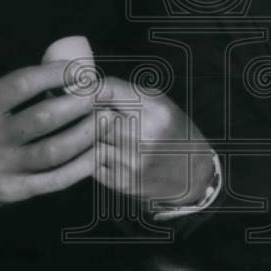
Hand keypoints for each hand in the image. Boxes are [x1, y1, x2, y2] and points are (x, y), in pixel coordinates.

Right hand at [0, 11, 96, 225]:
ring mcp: (2, 169)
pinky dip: (79, 168)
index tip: (79, 68)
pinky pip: (52, 181)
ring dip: (85, 133)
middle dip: (78, 102)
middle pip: (44, 118)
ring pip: (54, 151)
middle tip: (100, 90)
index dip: (55, 74)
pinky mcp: (12, 192)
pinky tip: (97, 152)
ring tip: (107, 116)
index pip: (22, 85)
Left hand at [92, 76, 214, 206]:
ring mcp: (130, 163)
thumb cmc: (172, 130)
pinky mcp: (122, 183)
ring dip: (93, 137)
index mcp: (155, 110)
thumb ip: (121, 91)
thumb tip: (77, 87)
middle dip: (91, 114)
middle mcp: (142, 136)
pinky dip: (97, 157)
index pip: (106, 90)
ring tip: (114, 136)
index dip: (89, 89)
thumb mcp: (158, 102)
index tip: (81, 89)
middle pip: (93, 116)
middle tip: (102, 115)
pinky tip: (116, 155)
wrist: (193, 173)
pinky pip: (91, 163)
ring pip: (89, 141)